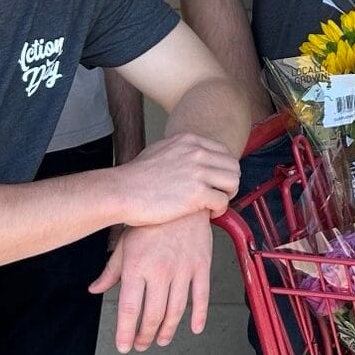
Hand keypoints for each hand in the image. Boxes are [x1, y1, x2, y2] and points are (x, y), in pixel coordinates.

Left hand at [89, 213, 212, 352]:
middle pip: (153, 314)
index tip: (124, 346)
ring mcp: (183, 269)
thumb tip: (95, 290)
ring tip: (162, 340)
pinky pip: (202, 296)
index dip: (126, 331)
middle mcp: (160, 271)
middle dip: (146, 335)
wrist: (180, 199)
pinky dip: (200, 315)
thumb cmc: (149, 222)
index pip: (129, 308)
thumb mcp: (124, 244)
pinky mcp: (202, 265)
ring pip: (176, 309)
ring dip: (168, 330)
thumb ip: (111, 270)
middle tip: (141, 344)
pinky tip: (195, 328)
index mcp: (137, 267)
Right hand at [108, 131, 239, 226]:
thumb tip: (193, 156)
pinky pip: (223, 201)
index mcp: (190, 140)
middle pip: (233, 166)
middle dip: (229, 182)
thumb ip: (181, 150)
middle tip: (219, 194)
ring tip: (214, 204)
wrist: (121, 192)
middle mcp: (197, 153)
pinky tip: (208, 214)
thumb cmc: (136, 177)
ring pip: (233, 182)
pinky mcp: (197, 194)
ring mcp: (198, 172)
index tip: (216, 181)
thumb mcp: (161, 150)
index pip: (224, 152)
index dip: (223, 169)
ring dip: (227, 195)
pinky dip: (220, 210)